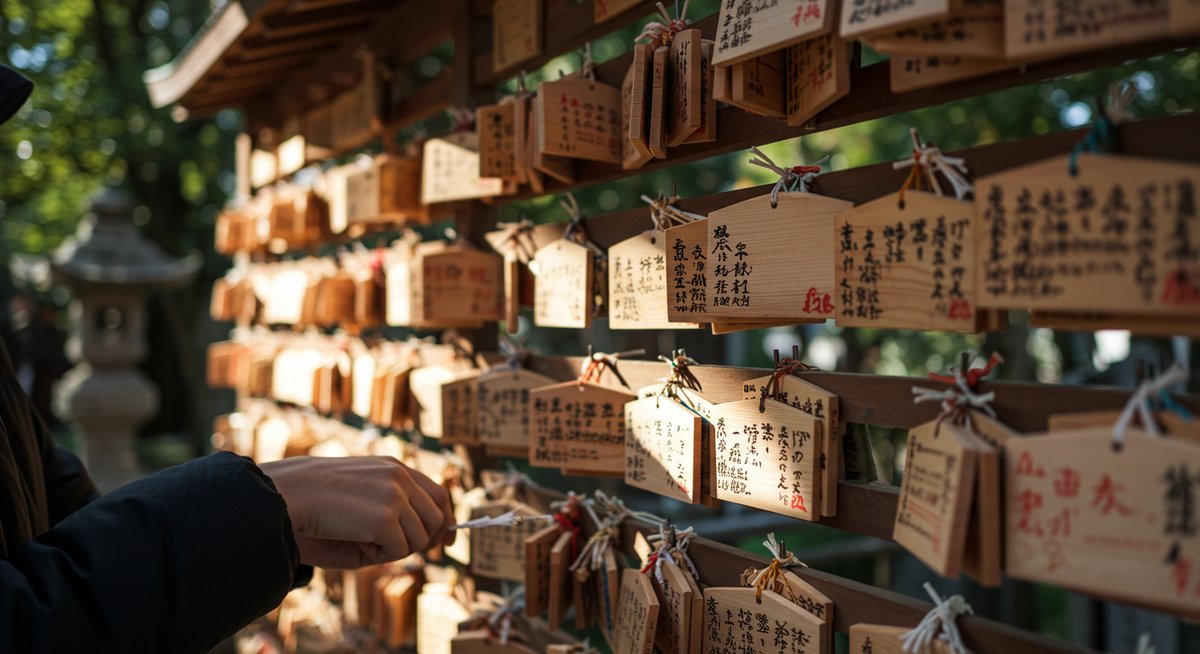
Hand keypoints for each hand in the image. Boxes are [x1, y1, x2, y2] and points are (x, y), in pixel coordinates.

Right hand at [259, 456, 455, 568]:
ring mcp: (395, 494)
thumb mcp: (361, 503)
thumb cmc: (315, 507)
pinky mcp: (385, 517)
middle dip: (421, 542)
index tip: (445, 542)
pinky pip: (399, 551)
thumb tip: (429, 542)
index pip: (437, 494)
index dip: (445, 520)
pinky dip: (377, 556)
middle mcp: (400, 476)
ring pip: (419, 539)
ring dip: (392, 548)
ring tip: (357, 536)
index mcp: (393, 467)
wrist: (283, 499)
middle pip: (437, 519)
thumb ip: (396, 516)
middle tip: (387, 548)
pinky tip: (351, 539)